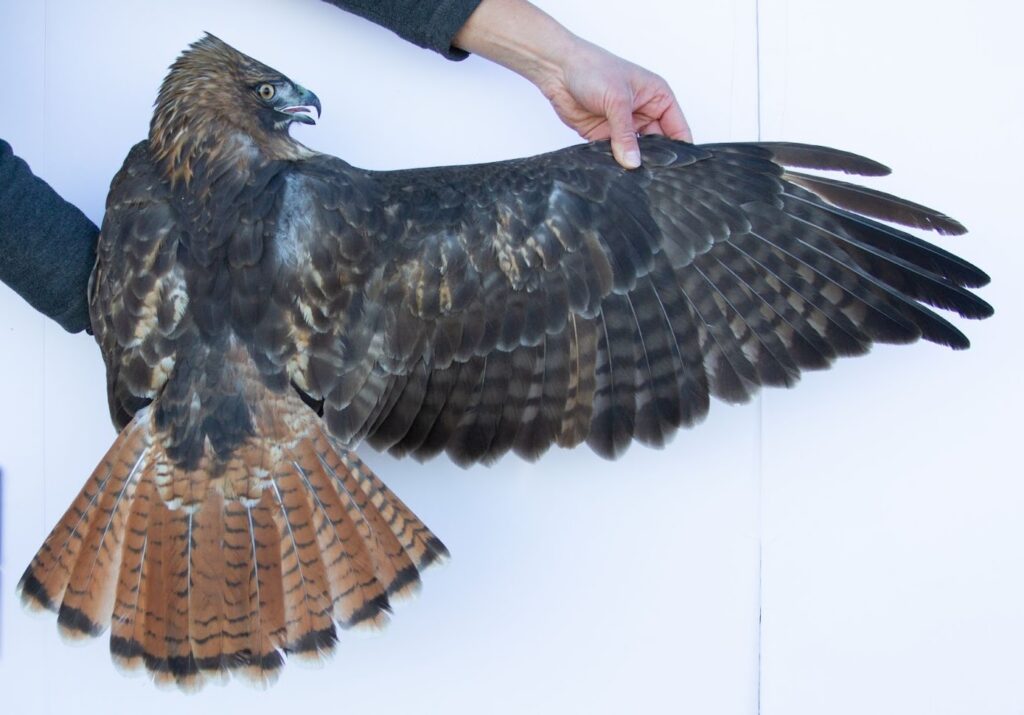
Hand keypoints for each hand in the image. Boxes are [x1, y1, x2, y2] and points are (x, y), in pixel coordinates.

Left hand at [537, 39, 690, 168]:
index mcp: (658, 98)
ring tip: (635, 180)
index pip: (678, 129)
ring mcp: (624, 126)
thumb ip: (625, 134)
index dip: (681, 151)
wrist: (558, 69)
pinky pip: (615, 156)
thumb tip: (633, 162)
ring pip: (636, 154)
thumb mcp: (617, 100)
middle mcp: (644, 113)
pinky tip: (615, 174)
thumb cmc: (592, 69)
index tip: (677, 171)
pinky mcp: (604, 136)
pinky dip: (615, 164)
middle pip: (659, 146)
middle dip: (656, 162)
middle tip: (654, 180)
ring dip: (634, 165)